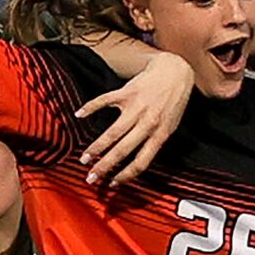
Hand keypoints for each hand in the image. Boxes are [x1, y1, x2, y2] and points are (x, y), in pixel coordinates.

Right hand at [76, 52, 192, 185]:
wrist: (176, 71)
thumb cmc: (174, 102)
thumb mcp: (171, 126)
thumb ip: (155, 142)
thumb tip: (137, 163)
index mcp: (160, 135)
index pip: (141, 162)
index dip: (126, 176)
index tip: (112, 183)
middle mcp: (148, 123)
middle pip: (123, 151)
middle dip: (104, 167)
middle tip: (91, 178)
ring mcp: (136, 107)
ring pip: (112, 133)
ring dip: (96, 148)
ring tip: (84, 158)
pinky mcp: (127, 92)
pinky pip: (105, 101)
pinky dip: (90, 107)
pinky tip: (79, 115)